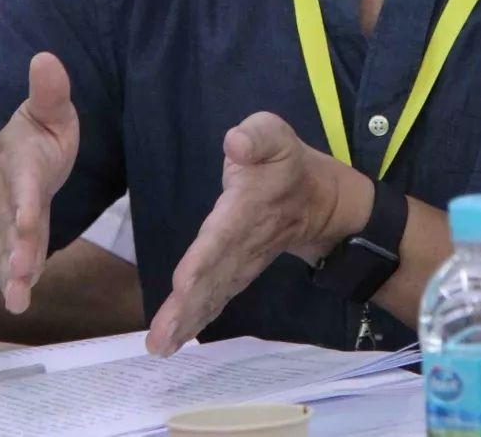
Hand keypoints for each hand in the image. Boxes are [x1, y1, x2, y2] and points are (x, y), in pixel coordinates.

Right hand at [0, 52, 79, 313]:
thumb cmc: (33, 141)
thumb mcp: (44, 113)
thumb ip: (49, 92)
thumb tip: (46, 56)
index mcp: (21, 165)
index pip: (24, 184)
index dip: (23, 201)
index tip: (25, 219)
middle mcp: (9, 200)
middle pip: (11, 225)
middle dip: (15, 245)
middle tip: (20, 267)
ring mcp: (7, 228)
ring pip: (7, 251)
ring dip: (13, 272)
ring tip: (18, 293)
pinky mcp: (12, 248)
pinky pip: (12, 268)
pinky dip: (16, 285)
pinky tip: (20, 301)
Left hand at [146, 112, 373, 355]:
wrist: (319, 200)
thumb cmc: (285, 162)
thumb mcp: (275, 135)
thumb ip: (256, 136)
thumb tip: (235, 143)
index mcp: (246, 207)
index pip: (223, 236)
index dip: (204, 259)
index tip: (182, 285)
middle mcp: (242, 242)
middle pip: (213, 277)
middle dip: (188, 307)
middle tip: (162, 339)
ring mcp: (241, 261)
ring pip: (213, 294)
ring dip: (188, 320)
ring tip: (161, 346)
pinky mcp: (237, 272)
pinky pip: (216, 298)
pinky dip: (197, 320)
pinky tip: (174, 340)